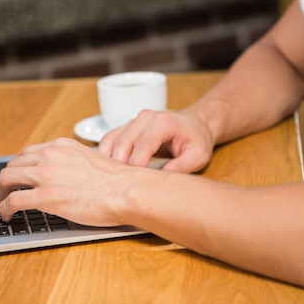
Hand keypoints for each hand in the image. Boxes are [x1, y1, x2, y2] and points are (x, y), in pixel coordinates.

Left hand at [0, 138, 140, 225]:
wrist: (125, 191)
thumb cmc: (118, 182)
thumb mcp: (93, 160)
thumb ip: (75, 163)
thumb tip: (72, 176)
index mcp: (62, 146)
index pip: (30, 153)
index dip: (21, 167)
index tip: (19, 177)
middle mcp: (50, 155)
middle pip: (14, 164)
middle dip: (7, 179)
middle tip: (7, 192)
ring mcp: (45, 175)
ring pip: (7, 179)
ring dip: (1, 193)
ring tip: (3, 204)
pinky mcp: (44, 196)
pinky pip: (13, 201)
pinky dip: (5, 209)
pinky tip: (8, 216)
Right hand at [98, 109, 214, 172]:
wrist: (194, 124)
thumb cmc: (196, 139)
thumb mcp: (198, 155)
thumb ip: (182, 166)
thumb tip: (161, 180)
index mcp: (163, 122)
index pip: (143, 144)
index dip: (136, 164)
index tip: (134, 183)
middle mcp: (145, 118)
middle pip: (123, 141)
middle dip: (119, 164)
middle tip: (118, 185)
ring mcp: (134, 121)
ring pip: (112, 139)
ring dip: (107, 159)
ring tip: (109, 179)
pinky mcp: (127, 128)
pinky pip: (110, 139)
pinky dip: (105, 154)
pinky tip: (106, 170)